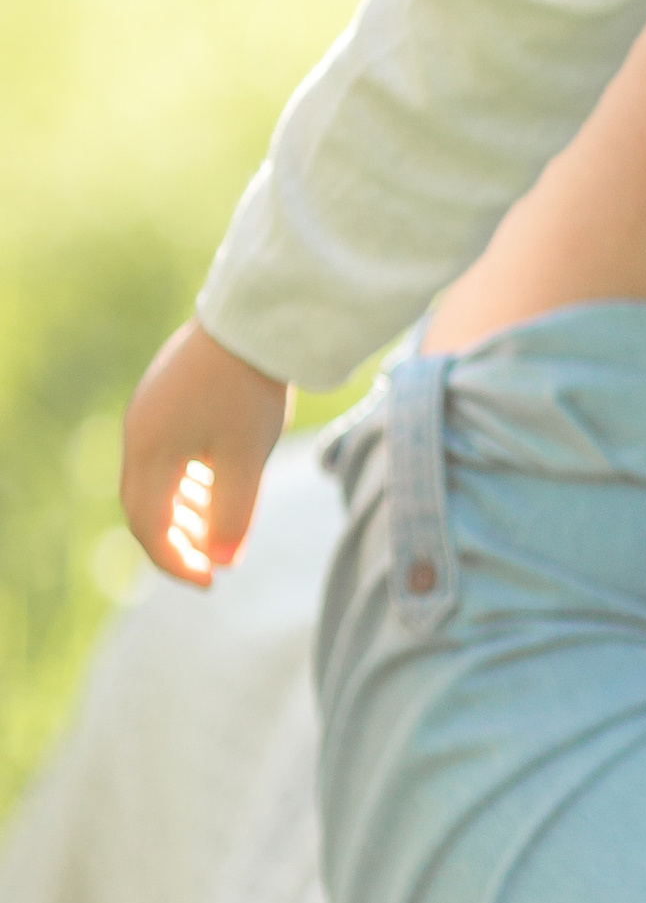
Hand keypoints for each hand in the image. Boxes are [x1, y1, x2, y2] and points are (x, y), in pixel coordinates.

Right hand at [121, 316, 290, 589]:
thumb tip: (224, 560)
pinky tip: (214, 490)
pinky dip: (184, 484)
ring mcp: (148, 415)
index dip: (178, 562)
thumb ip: (233, 512)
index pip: (150, 527)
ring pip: (153, 482)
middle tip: (209, 567)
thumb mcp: (245, 457)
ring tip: (212, 534)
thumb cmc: (248, 388)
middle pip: (143, 508)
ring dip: (179, 514)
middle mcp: (138, 436)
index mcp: (150, 453)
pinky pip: (164, 456)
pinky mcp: (164, 400)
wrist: (250, 319)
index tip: (212, 583)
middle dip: (173, 543)